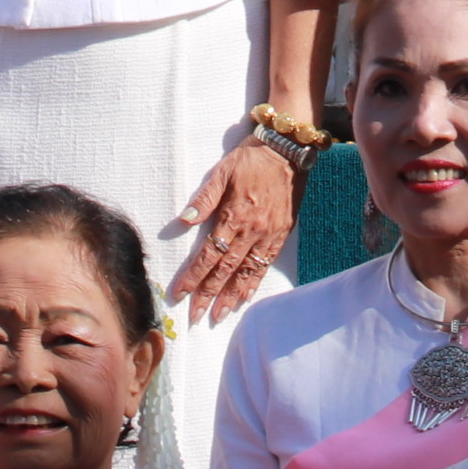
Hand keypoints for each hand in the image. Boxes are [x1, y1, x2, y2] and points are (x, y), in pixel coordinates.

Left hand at [166, 136, 297, 327]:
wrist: (287, 152)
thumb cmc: (250, 159)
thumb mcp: (222, 171)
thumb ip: (204, 199)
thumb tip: (184, 221)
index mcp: (233, 215)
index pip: (209, 254)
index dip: (193, 276)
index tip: (180, 293)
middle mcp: (250, 231)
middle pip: (225, 270)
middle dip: (208, 294)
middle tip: (195, 316)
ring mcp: (267, 236)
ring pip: (245, 273)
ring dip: (230, 296)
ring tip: (218, 315)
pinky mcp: (280, 236)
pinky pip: (264, 266)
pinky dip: (252, 284)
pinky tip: (243, 298)